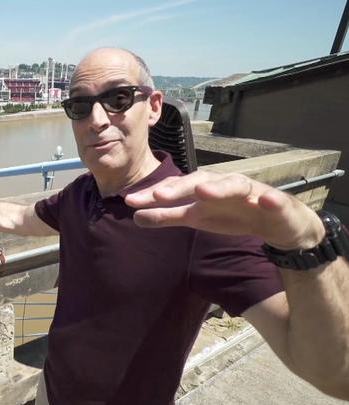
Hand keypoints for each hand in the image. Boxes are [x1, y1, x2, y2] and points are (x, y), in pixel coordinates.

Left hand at [124, 170, 324, 249]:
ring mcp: (251, 192)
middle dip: (179, 187)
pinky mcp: (276, 203)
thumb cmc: (231, 214)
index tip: (129, 201)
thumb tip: (136, 216)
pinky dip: (270, 199)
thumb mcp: (196, 218)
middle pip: (200, 181)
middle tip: (158, 195)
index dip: (152, 195)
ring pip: (234, 185)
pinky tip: (265, 201)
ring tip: (203, 192)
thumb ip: (167, 216)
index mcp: (203, 189)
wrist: (276, 223)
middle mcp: (223, 185)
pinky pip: (274, 200)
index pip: (174, 187)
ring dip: (219, 187)